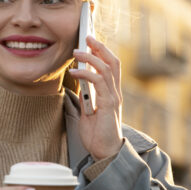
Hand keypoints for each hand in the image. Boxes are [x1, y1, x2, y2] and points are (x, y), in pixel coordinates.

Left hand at [70, 36, 123, 160]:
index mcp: (111, 93)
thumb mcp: (88, 113)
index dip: (103, 52)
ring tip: (76, 52)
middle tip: (87, 36)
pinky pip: (99, 82)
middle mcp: (115, 93)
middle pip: (112, 62)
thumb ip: (87, 98)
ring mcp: (113, 98)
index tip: (91, 42)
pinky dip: (86, 74)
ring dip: (90, 57)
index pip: (111, 66)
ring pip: (106, 68)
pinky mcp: (109, 104)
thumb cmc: (97, 135)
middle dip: (100, 47)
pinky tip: (75, 72)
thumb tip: (79, 85)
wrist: (105, 153)